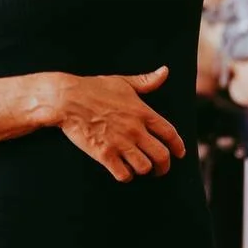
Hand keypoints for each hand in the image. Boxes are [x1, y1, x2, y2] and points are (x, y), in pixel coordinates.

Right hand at [54, 67, 185, 183]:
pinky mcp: (104, 154)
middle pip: (161, 156)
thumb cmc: (94, 88)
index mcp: (143, 112)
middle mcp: (135, 129)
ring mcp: (120, 143)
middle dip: (164, 167)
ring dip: (143, 170)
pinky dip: (125, 176)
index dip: (178, 147)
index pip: (170, 134)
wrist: (68, 99)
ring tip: (139, 169)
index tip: (179, 154)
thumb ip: (146, 81)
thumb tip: (165, 71)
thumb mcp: (124, 82)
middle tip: (160, 170)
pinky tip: (122, 171)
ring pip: (144, 167)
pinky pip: (123, 174)